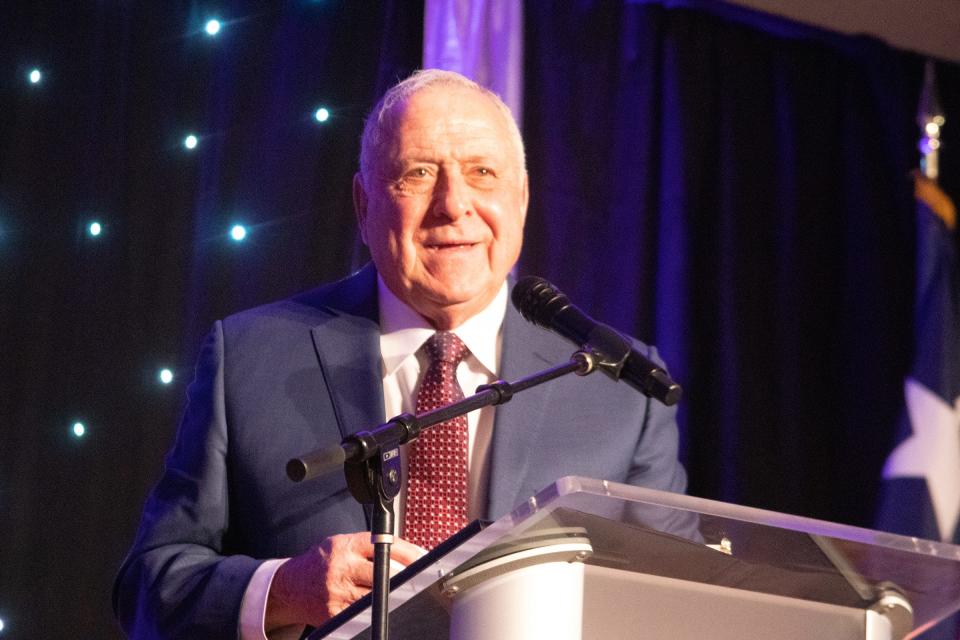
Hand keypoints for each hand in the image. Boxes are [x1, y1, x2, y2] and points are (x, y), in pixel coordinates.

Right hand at [264, 532, 425, 630]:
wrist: (291, 586)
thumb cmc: (323, 561)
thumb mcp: (344, 543)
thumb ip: (372, 546)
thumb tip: (412, 552)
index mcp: (346, 546)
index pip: (385, 546)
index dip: (409, 553)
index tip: (424, 559)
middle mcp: (342, 568)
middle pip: (385, 573)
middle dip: (406, 576)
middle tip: (422, 579)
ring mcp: (337, 593)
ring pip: (377, 596)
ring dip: (394, 595)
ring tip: (405, 593)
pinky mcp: (334, 614)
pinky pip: (363, 613)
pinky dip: (377, 609)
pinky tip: (383, 606)